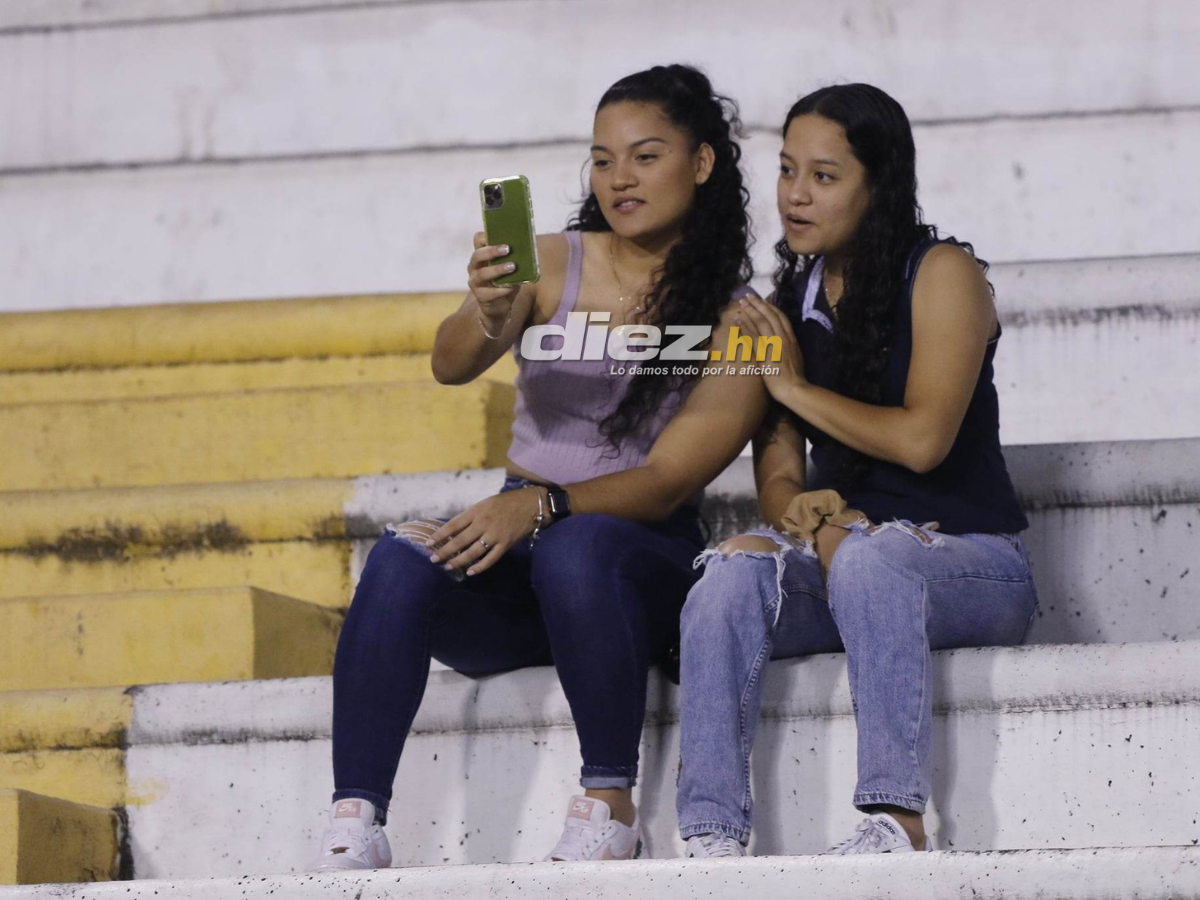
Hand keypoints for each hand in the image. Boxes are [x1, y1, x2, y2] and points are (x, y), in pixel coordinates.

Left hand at [428, 487, 545, 575]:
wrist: (531, 504)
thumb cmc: (506, 502)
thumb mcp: (485, 504)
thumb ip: (471, 516)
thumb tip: (455, 531)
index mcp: (476, 511)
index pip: (453, 525)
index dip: (440, 535)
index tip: (429, 543)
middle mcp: (483, 523)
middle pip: (460, 540)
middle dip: (444, 551)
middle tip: (434, 559)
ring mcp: (495, 535)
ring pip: (473, 552)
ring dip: (459, 560)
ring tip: (448, 566)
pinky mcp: (506, 544)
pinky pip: (491, 558)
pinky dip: (480, 567)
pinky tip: (470, 572)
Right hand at [468, 232, 519, 326]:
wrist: (499, 307)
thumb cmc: (505, 284)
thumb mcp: (510, 270)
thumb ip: (514, 261)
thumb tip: (528, 252)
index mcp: (482, 257)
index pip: (477, 241)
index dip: (485, 236)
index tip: (498, 235)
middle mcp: (474, 267)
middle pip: (477, 255)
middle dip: (492, 251)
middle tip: (507, 249)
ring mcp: (475, 282)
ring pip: (481, 274)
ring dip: (497, 269)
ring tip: (512, 267)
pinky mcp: (480, 296)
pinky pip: (488, 292)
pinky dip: (500, 290)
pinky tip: (510, 288)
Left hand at [734, 295, 807, 400]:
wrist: (794, 388)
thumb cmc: (794, 377)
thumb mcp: (795, 357)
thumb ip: (789, 346)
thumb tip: (786, 341)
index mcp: (791, 338)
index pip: (781, 317)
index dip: (770, 307)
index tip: (762, 300)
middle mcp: (783, 337)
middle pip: (770, 315)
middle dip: (758, 304)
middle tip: (748, 296)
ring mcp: (773, 344)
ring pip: (761, 322)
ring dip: (750, 310)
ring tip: (741, 303)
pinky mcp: (764, 352)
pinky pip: (752, 335)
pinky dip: (744, 325)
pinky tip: (737, 319)